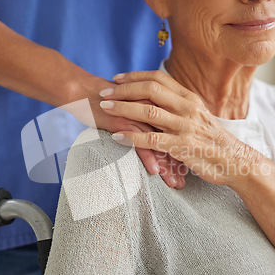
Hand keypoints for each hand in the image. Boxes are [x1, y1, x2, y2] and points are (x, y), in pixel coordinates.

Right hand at [65, 72, 185, 188]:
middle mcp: (153, 108)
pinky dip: (149, 157)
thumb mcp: (133, 108)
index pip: (178, 130)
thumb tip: (156, 135)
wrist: (83, 91)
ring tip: (175, 183)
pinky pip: (140, 141)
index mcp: (158, 104)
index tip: (191, 170)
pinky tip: (155, 171)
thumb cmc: (108, 102)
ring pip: (160, 142)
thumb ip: (147, 118)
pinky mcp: (124, 121)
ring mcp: (139, 114)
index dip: (186, 150)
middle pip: (174, 138)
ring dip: (169, 165)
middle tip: (184, 182)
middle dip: (182, 162)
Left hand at [99, 70, 265, 186]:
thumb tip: (158, 99)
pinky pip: (151, 140)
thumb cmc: (213, 141)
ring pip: (148, 112)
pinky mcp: (182, 146)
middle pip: (150, 90)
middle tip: (103, 92)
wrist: (235, 161)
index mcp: (189, 98)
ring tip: (104, 108)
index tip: (117, 78)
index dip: (135, 76)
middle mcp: (187, 108)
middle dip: (123, 89)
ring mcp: (185, 127)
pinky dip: (131, 138)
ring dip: (123, 109)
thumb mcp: (199, 116)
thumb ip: (179, 106)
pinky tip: (117, 137)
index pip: (158, 78)